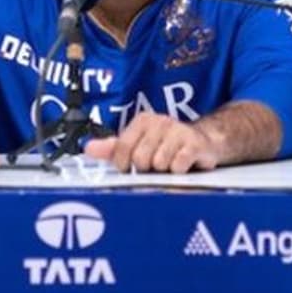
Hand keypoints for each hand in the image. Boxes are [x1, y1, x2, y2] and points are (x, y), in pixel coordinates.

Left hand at [83, 113, 219, 173]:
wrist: (203, 142)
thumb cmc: (166, 145)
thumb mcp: (138, 144)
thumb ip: (113, 148)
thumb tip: (88, 149)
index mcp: (142, 121)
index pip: (121, 148)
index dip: (124, 164)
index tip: (130, 167)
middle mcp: (160, 121)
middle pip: (140, 159)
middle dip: (147, 168)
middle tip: (155, 164)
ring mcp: (178, 131)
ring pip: (158, 164)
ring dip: (164, 171)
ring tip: (169, 164)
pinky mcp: (194, 144)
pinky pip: (177, 166)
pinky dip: (178, 171)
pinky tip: (182, 166)